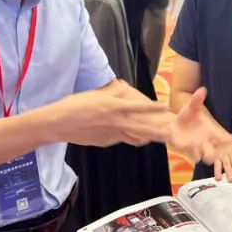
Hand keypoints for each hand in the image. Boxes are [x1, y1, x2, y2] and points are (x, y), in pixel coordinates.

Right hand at [57, 86, 174, 147]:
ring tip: (161, 137)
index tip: (166, 108)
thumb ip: (114, 93)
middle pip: (142, 127)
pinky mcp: (106, 142)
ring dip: (148, 136)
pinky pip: (123, 138)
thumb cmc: (76, 104)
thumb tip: (126, 89)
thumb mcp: (97, 94)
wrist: (60, 123)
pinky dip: (132, 138)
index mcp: (114, 107)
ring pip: (135, 136)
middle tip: (171, 132)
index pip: (139, 107)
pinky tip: (139, 139)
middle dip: (158, 130)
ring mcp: (112, 135)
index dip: (154, 108)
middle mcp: (116, 122)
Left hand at [170, 88, 231, 164]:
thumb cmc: (186, 117)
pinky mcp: (189, 150)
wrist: (173, 125)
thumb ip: (197, 100)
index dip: (228, 139)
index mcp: (210, 130)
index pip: (222, 136)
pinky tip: (195, 156)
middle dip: (220, 150)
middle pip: (217, 149)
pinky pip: (195, 157)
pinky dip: (196, 157)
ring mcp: (198, 147)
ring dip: (208, 157)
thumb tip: (202, 89)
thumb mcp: (191, 107)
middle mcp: (207, 141)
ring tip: (207, 157)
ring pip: (207, 156)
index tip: (231, 141)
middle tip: (220, 151)